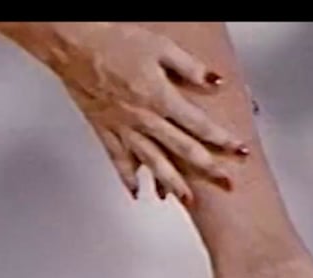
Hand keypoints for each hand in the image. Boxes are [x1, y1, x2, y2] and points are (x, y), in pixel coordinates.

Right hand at [0, 22, 247, 202]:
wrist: (71, 43)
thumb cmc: (113, 41)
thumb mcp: (160, 47)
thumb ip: (190, 68)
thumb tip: (216, 82)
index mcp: (160, 99)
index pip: (200, 126)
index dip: (223, 140)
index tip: (241, 152)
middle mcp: (144, 119)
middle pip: (182, 151)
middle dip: (208, 169)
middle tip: (227, 184)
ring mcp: (124, 129)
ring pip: (153, 163)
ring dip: (172, 184)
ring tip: (188, 200)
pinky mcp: (106, 130)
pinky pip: (119, 160)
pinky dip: (128, 178)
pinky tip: (137, 192)